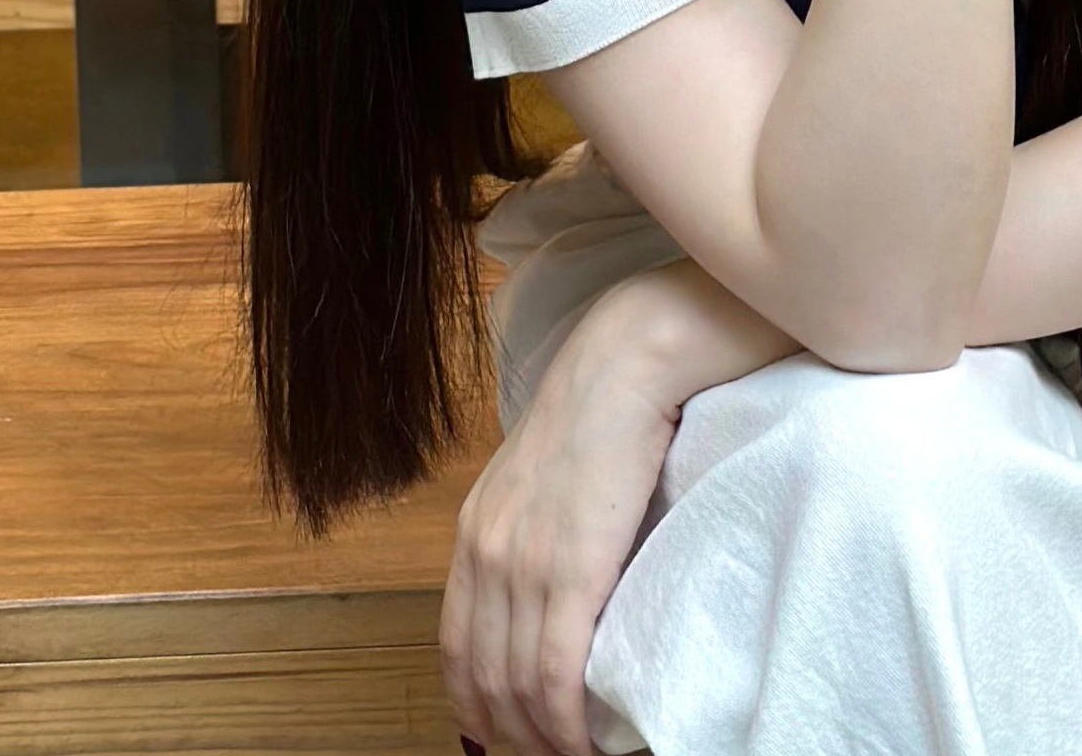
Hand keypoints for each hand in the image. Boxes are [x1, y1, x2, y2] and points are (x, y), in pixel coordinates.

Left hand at [441, 310, 679, 755]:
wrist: (626, 364)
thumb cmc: (599, 410)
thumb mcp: (539, 475)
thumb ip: (530, 528)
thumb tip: (548, 582)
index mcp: (475, 529)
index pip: (455, 643)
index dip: (473, 702)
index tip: (499, 734)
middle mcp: (486, 552)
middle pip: (481, 677)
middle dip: (509, 733)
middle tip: (546, 755)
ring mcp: (523, 564)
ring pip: (517, 686)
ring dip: (543, 738)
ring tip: (572, 755)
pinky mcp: (569, 571)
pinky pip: (556, 675)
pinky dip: (566, 724)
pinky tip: (584, 742)